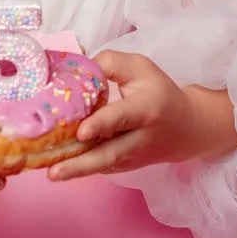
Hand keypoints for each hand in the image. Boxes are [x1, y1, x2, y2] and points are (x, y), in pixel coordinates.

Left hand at [48, 51, 236, 181]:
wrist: (186, 128)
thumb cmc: (158, 92)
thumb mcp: (140, 68)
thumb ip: (110, 64)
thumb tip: (77, 69)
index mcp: (144, 110)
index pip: (121, 118)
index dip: (101, 124)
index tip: (82, 132)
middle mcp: (137, 138)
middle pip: (109, 154)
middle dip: (81, 164)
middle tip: (54, 171)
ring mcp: (130, 157)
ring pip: (102, 165)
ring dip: (76, 171)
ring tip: (50, 174)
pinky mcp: (123, 167)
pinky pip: (99, 166)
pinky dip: (79, 168)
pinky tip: (57, 167)